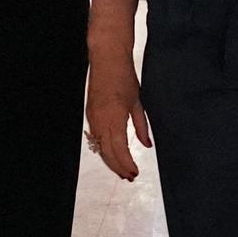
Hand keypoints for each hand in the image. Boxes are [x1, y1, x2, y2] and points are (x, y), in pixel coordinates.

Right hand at [86, 44, 150, 180]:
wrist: (107, 60)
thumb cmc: (124, 77)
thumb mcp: (138, 103)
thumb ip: (142, 126)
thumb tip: (147, 144)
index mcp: (115, 118)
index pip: (120, 150)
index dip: (126, 164)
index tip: (134, 173)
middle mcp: (101, 121)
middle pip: (107, 153)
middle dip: (118, 167)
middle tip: (129, 177)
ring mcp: (93, 118)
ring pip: (100, 147)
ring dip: (111, 160)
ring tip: (122, 170)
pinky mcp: (90, 115)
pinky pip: (96, 138)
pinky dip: (104, 149)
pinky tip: (112, 154)